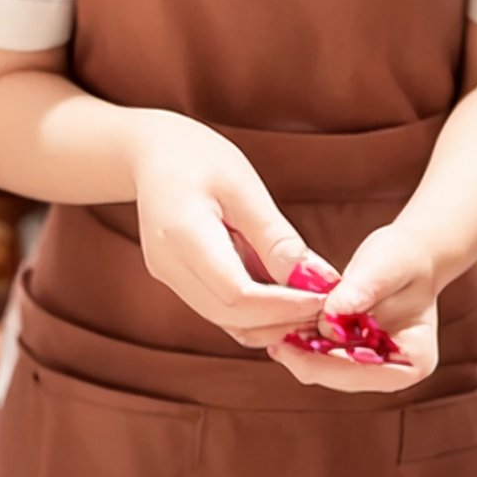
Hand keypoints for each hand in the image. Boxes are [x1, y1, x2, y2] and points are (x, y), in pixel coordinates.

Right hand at [130, 115, 330, 349]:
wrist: (151, 153)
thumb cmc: (198, 157)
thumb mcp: (243, 185)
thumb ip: (275, 236)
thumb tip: (315, 279)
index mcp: (183, 234)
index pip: (237, 294)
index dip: (283, 305)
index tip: (324, 299)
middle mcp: (169, 266)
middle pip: (231, 316)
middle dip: (282, 320)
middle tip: (326, 307)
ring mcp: (169, 277)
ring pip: (225, 321)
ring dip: (270, 322)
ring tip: (311, 303)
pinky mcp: (177, 281)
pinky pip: (219, 310)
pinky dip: (254, 313)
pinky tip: (284, 298)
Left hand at [270, 222, 438, 392]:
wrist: (407, 253)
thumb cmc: (403, 257)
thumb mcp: (386, 266)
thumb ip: (362, 290)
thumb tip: (331, 314)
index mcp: (412, 363)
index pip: (360, 374)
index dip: (321, 362)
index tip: (287, 343)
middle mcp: (393, 373)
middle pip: (338, 377)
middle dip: (305, 358)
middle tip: (272, 337)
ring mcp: (372, 366)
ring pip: (325, 369)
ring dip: (300, 349)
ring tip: (273, 328)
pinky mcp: (353, 354)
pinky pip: (322, 354)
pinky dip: (304, 340)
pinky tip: (283, 323)